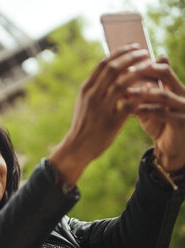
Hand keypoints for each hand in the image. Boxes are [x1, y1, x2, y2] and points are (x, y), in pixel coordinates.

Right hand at [50, 44, 151, 182]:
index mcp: (86, 89)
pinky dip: (139, 95)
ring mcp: (101, 108)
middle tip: (145, 52)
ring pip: (121, 84)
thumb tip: (114, 70)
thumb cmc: (84, 122)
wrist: (77, 146)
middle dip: (131, 58)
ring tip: (151, 66)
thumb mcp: (85, 101)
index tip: (134, 47)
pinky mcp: (110, 122)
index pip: (103, 63)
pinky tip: (150, 89)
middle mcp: (92, 96)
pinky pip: (128, 105)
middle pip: (112, 69)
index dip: (120, 53)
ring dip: (138, 72)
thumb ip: (97, 86)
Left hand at [134, 57, 184, 171]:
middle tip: (124, 72)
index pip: (161, 66)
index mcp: (175, 86)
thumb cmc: (159, 124)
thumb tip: (116, 79)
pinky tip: (132, 111)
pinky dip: (146, 111)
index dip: (142, 63)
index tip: (123, 65)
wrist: (173, 148)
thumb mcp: (149, 106)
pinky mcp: (183, 121)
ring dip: (142, 93)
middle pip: (165, 73)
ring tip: (125, 92)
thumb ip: (138, 93)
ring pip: (163, 94)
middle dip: (144, 71)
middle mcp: (183, 92)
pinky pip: (164, 114)